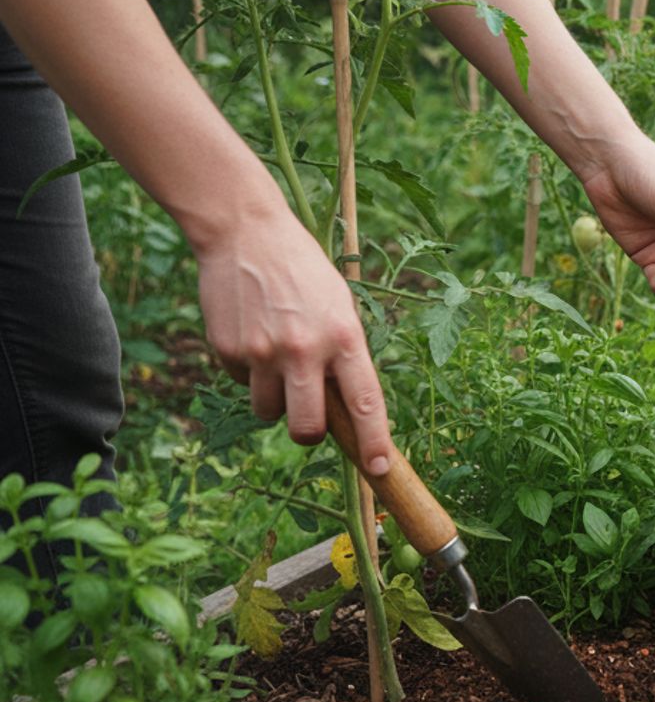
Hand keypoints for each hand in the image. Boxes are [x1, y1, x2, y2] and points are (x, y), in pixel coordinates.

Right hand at [194, 207, 394, 474]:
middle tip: (309, 420)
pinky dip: (247, 370)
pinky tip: (252, 333)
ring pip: (268, 412)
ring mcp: (262, 352)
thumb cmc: (303, 271)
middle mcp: (304, 350)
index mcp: (344, 337)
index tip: (379, 469)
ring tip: (277, 357)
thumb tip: (343, 408)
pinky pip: (239, 382)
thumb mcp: (339, 306)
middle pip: (307, 429)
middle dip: (309, 433)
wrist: (244, 232)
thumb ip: (344, 354)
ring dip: (274, 399)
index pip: (365, 403)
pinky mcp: (227, 349)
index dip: (373, 441)